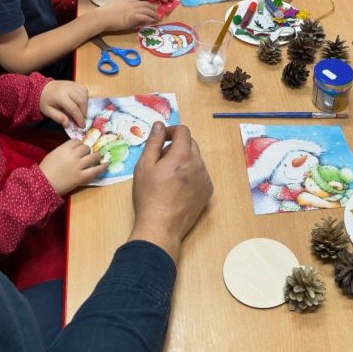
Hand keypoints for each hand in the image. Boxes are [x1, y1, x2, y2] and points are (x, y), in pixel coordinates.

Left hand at [39, 80, 88, 128]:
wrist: (44, 88)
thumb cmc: (46, 101)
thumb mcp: (48, 111)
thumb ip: (58, 118)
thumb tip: (67, 124)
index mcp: (60, 97)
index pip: (74, 108)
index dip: (79, 118)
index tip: (81, 126)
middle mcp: (68, 89)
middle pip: (82, 101)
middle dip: (84, 112)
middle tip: (81, 119)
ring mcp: (72, 85)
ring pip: (85, 95)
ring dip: (85, 105)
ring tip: (81, 112)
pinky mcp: (75, 83)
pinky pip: (84, 90)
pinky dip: (85, 98)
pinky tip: (81, 103)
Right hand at [40, 138, 105, 194]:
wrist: (43, 185)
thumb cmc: (45, 170)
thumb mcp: (53, 154)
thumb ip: (63, 150)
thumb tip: (74, 149)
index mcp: (64, 148)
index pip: (76, 141)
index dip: (79, 144)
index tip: (79, 148)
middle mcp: (73, 155)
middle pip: (86, 147)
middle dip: (86, 150)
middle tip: (86, 154)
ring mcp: (78, 166)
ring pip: (93, 156)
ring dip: (96, 156)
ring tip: (97, 158)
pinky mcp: (82, 177)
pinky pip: (96, 170)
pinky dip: (102, 167)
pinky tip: (106, 165)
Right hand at [97, 0, 160, 31]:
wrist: (101, 17)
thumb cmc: (105, 13)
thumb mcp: (117, 7)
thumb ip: (125, 9)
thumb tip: (130, 12)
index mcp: (128, 1)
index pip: (142, 1)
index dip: (149, 5)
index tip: (152, 8)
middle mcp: (132, 4)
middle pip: (147, 5)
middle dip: (154, 9)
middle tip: (158, 13)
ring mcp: (133, 10)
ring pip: (148, 10)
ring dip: (154, 14)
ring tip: (158, 18)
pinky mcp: (132, 17)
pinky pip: (144, 16)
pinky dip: (150, 19)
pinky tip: (152, 21)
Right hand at [129, 122, 212, 258]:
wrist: (161, 226)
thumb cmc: (149, 195)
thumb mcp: (144, 166)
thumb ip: (153, 142)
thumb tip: (159, 125)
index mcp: (183, 155)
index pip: (183, 131)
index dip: (171, 131)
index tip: (161, 139)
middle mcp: (199, 164)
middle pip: (191, 144)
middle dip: (177, 146)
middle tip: (161, 159)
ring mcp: (205, 179)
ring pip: (196, 160)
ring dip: (184, 160)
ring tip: (168, 176)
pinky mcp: (208, 192)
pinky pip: (200, 174)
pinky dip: (191, 174)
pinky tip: (177, 188)